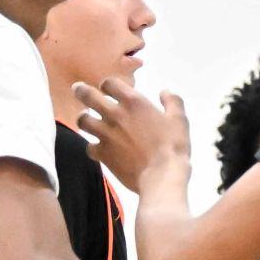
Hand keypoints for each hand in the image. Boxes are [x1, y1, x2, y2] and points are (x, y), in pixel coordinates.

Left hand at [72, 78, 191, 187]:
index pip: (110, 83)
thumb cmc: (173, 146)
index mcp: (134, 102)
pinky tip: (100, 149)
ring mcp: (105, 134)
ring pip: (82, 120)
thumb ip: (173, 102)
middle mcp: (115, 114)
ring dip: (84, 119)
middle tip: (79, 90)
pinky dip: (94, 147)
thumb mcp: (180, 120)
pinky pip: (89, 147)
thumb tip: (165, 92)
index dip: (108, 85)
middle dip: (81, 91)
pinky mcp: (102, 153)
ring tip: (88, 121)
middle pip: (87, 95)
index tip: (110, 89)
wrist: (162, 175)